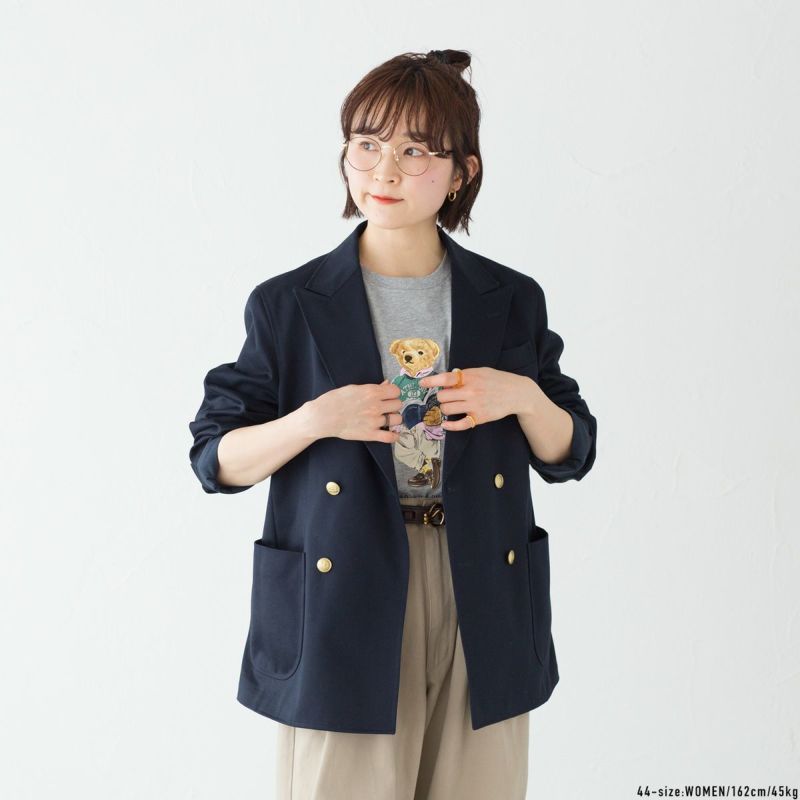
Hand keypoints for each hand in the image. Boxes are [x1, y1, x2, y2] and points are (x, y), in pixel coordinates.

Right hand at [307, 380, 402, 442]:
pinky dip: (394, 436)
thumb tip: (387, 384)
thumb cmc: (335, 399)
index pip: (396, 391)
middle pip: (398, 404)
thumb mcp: (354, 388)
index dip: (393, 393)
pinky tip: (393, 434)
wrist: (323, 416)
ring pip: (397, 419)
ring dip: (394, 418)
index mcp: (372, 392)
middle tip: (386, 407)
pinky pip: (390, 437)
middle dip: (393, 405)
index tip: (388, 396)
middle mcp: (376, 406)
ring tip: (386, 418)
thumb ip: (373, 387)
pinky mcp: (370, 434)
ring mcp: (374, 421)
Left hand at [418, 368, 536, 430]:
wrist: (517, 393)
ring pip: (447, 409)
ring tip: (452, 406)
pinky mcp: (479, 418)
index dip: (431, 381)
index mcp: (470, 377)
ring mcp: (474, 405)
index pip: (446, 378)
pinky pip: (459, 424)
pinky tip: (446, 424)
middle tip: (447, 397)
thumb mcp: (481, 371)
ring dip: (446, 408)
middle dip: (442, 397)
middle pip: (442, 396)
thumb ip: (464, 376)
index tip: (422, 383)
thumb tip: (446, 382)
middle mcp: (471, 391)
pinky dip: (450, 425)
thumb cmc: (497, 380)